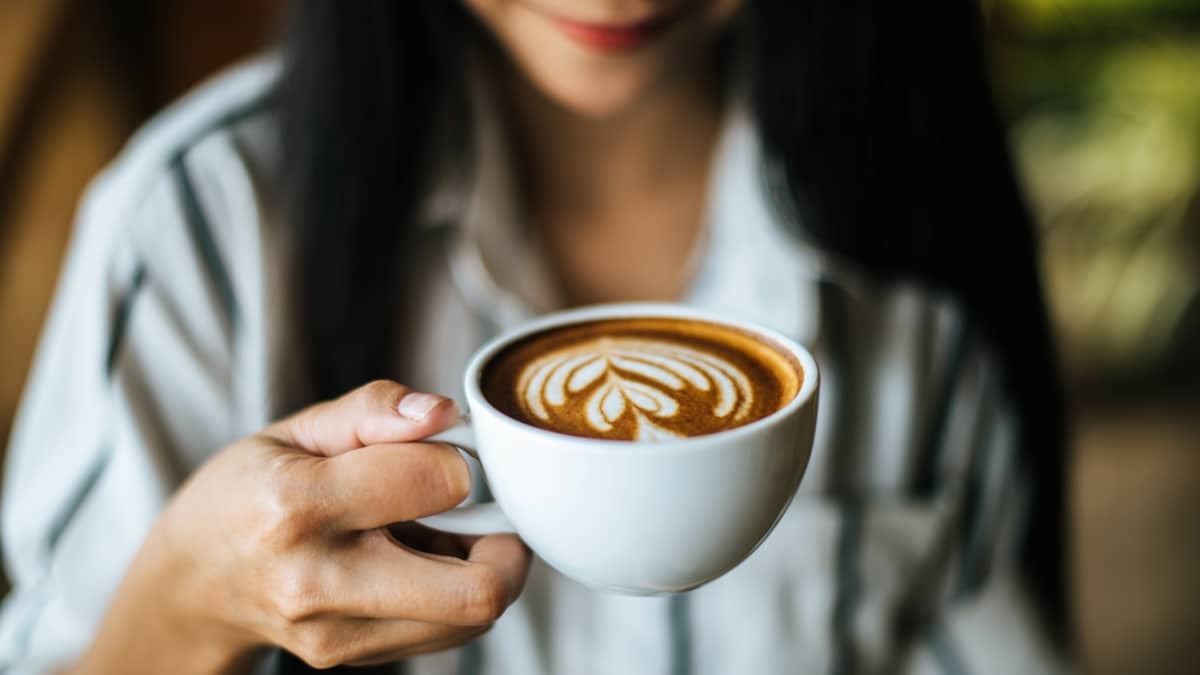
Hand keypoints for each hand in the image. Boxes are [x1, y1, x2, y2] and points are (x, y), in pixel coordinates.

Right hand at [75, 381, 530, 672]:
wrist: (193, 581)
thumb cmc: (248, 491)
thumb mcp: (296, 430)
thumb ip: (374, 410)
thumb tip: (446, 412)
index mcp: (299, 505)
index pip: (436, 482)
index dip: (463, 458)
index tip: (450, 450)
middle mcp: (319, 581)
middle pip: (476, 590)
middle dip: (507, 543)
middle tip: (486, 510)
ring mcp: (337, 633)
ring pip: (472, 617)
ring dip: (482, 569)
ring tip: (440, 533)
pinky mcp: (353, 659)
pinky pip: (447, 632)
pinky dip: (454, 593)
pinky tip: (419, 562)